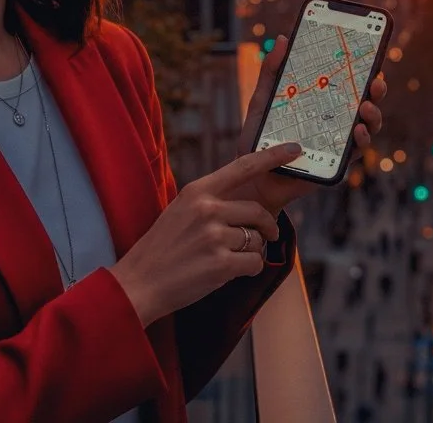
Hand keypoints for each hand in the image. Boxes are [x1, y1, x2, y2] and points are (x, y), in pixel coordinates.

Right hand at [109, 143, 302, 325]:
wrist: (138, 283)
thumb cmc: (162, 248)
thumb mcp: (180, 211)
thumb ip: (210, 202)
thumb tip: (246, 204)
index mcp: (197, 191)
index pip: (243, 166)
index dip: (272, 157)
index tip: (294, 149)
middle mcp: (207, 209)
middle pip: (258, 211)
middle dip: (268, 226)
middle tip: (268, 234)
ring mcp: (214, 237)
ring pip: (257, 240)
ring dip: (251, 252)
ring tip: (227, 259)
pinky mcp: (221, 265)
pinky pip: (254, 262)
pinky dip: (249, 269)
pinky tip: (228, 273)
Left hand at [234, 34, 388, 214]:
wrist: (252, 178)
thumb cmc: (259, 139)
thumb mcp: (262, 100)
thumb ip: (271, 71)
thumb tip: (282, 38)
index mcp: (322, 103)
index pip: (348, 83)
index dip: (363, 69)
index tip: (370, 53)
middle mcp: (335, 121)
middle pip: (365, 101)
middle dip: (376, 90)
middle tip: (377, 80)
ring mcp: (338, 142)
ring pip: (368, 126)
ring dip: (373, 115)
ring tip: (366, 106)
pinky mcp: (336, 164)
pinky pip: (356, 152)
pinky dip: (361, 141)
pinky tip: (357, 131)